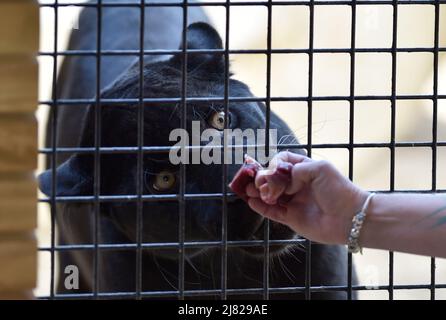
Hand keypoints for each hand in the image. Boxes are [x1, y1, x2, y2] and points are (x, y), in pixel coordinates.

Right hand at [246, 151, 368, 244]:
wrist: (350, 217)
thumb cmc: (338, 190)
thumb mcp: (319, 169)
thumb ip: (295, 170)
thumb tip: (279, 182)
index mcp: (304, 170)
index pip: (282, 161)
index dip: (274, 165)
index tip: (274, 171)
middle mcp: (296, 185)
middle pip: (272, 179)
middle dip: (262, 179)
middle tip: (257, 183)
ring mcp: (293, 202)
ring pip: (269, 195)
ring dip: (257, 192)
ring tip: (248, 191)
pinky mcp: (291, 218)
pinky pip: (272, 212)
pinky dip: (261, 207)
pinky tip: (252, 201)